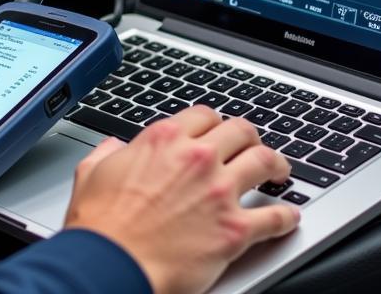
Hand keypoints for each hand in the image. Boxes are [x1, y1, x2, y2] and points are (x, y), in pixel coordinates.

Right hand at [63, 107, 298, 293]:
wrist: (112, 264)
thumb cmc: (101, 226)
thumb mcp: (92, 173)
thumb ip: (108, 153)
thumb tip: (114, 149)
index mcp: (165, 139)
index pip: (204, 115)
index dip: (215, 122)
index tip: (218, 131)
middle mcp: (197, 158)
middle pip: (240, 131)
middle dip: (249, 136)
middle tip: (252, 145)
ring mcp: (219, 192)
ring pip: (263, 161)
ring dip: (276, 164)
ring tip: (280, 171)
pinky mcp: (234, 230)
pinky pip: (272, 217)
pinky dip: (285, 216)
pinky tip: (288, 217)